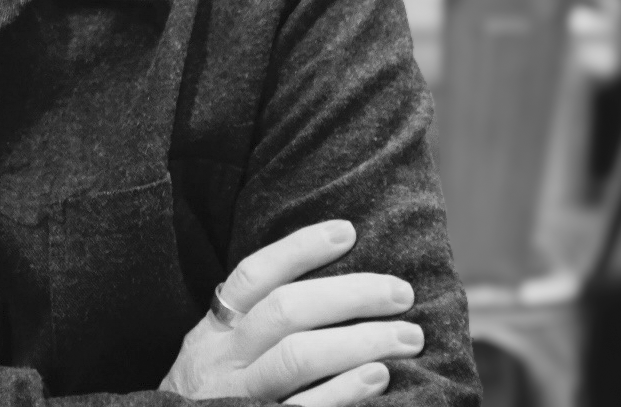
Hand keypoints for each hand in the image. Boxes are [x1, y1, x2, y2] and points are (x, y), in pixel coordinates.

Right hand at [159, 221, 422, 406]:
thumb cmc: (213, 402)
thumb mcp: (216, 359)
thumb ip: (253, 330)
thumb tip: (332, 290)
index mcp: (213, 333)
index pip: (252, 276)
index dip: (299, 249)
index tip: (347, 232)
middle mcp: (221, 360)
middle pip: (285, 311)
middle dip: (350, 295)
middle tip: (401, 293)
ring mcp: (238, 397)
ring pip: (297, 356)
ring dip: (360, 341)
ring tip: (408, 337)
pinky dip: (343, 390)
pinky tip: (378, 377)